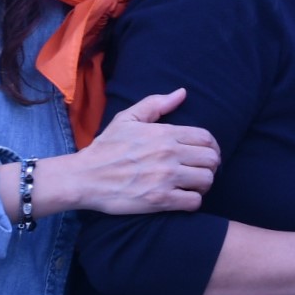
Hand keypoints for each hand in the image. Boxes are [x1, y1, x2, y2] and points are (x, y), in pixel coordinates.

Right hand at [32, 88, 219, 216]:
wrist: (82, 178)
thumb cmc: (105, 148)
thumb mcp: (126, 119)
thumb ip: (155, 104)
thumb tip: (181, 93)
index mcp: (164, 134)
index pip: (206, 138)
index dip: (211, 146)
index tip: (205, 154)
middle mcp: (169, 154)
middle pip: (211, 159)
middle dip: (210, 165)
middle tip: (199, 170)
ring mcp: (165, 178)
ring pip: (206, 180)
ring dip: (203, 184)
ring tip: (192, 184)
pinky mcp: (159, 200)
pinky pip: (194, 202)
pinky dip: (193, 201)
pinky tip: (183, 198)